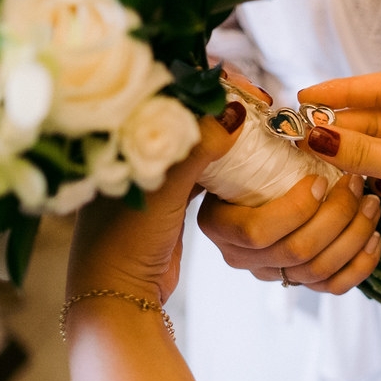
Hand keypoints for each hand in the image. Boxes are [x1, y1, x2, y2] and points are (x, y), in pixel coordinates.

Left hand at [67, 102, 246, 303]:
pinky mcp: (169, 199)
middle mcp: (133, 148)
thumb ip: (196, 149)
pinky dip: (224, 162)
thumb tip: (233, 111)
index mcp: (118, 136)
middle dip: (223, 106)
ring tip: (260, 129)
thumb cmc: (125, 241)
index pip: (169, 90)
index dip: (209, 85)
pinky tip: (248, 159)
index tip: (247, 91)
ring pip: (196, 140)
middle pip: (186, 112)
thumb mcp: (163, 190)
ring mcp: (152, 173)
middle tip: (261, 107)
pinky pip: (202, 169)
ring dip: (227, 134)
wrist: (119, 294)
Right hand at [197, 67, 380, 293]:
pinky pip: (333, 286)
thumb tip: (237, 114)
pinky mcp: (303, 281)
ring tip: (371, 203)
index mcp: (218, 222)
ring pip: (318, 271)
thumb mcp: (239, 142)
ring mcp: (273, 271)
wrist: (268, 192)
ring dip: (353, 235)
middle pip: (295, 251)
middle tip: (356, 184)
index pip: (256, 231)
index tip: (320, 179)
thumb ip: (233, 128)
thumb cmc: (250, 156)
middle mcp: (241, 254)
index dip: (295, 209)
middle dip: (335, 216)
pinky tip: (374, 238)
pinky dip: (359, 265)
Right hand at [297, 73, 380, 287]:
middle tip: (300, 132)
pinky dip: (359, 174)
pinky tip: (335, 175)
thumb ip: (361, 149)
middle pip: (378, 117)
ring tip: (309, 153)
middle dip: (341, 124)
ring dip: (347, 151)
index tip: (308, 97)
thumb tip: (314, 135)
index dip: (344, 90)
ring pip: (377, 148)